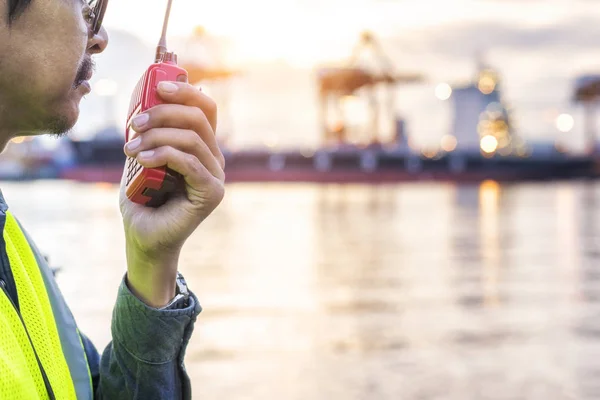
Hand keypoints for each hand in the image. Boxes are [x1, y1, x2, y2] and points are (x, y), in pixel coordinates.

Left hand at [120, 81, 224, 306]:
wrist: (142, 237)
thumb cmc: (141, 198)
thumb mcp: (142, 154)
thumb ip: (149, 129)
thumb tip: (146, 93)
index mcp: (202, 146)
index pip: (205, 108)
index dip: (186, 91)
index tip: (158, 86)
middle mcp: (214, 158)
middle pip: (199, 117)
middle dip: (164, 112)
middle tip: (134, 123)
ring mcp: (216, 176)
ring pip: (193, 138)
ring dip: (157, 136)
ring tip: (130, 148)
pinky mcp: (212, 193)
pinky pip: (190, 163)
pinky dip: (164, 156)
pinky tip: (141, 160)